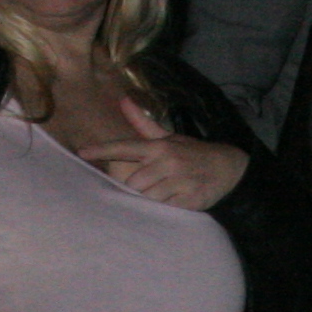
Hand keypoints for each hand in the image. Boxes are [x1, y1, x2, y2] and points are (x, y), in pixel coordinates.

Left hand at [80, 97, 249, 210]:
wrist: (229, 168)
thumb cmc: (192, 154)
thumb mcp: (169, 137)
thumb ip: (143, 124)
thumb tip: (123, 101)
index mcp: (160, 146)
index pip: (125, 147)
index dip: (102, 150)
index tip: (82, 152)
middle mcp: (168, 162)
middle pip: (133, 183)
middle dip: (133, 190)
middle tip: (142, 191)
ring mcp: (180, 181)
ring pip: (148, 198)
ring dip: (148, 202)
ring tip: (157, 197)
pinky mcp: (190, 199)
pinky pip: (165, 210)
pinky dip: (163, 210)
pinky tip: (169, 205)